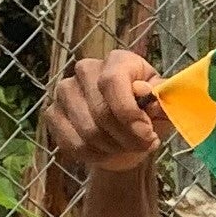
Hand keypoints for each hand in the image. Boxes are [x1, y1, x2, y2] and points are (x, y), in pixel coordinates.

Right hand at [45, 51, 167, 181]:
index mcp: (118, 61)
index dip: (129, 112)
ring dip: (112, 148)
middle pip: (101, 111)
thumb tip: (148, 95)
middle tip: (143, 146)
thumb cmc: (148, 116)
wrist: (126, 137)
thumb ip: (161, 101)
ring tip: (126, 148)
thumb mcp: (163, 108)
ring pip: (87, 131)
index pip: (113, 81)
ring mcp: (65, 90)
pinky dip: (93, 155)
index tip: (147, 135)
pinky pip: (71, 142)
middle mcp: (87, 69)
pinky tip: (106, 153)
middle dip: (126, 137)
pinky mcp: (52, 112)